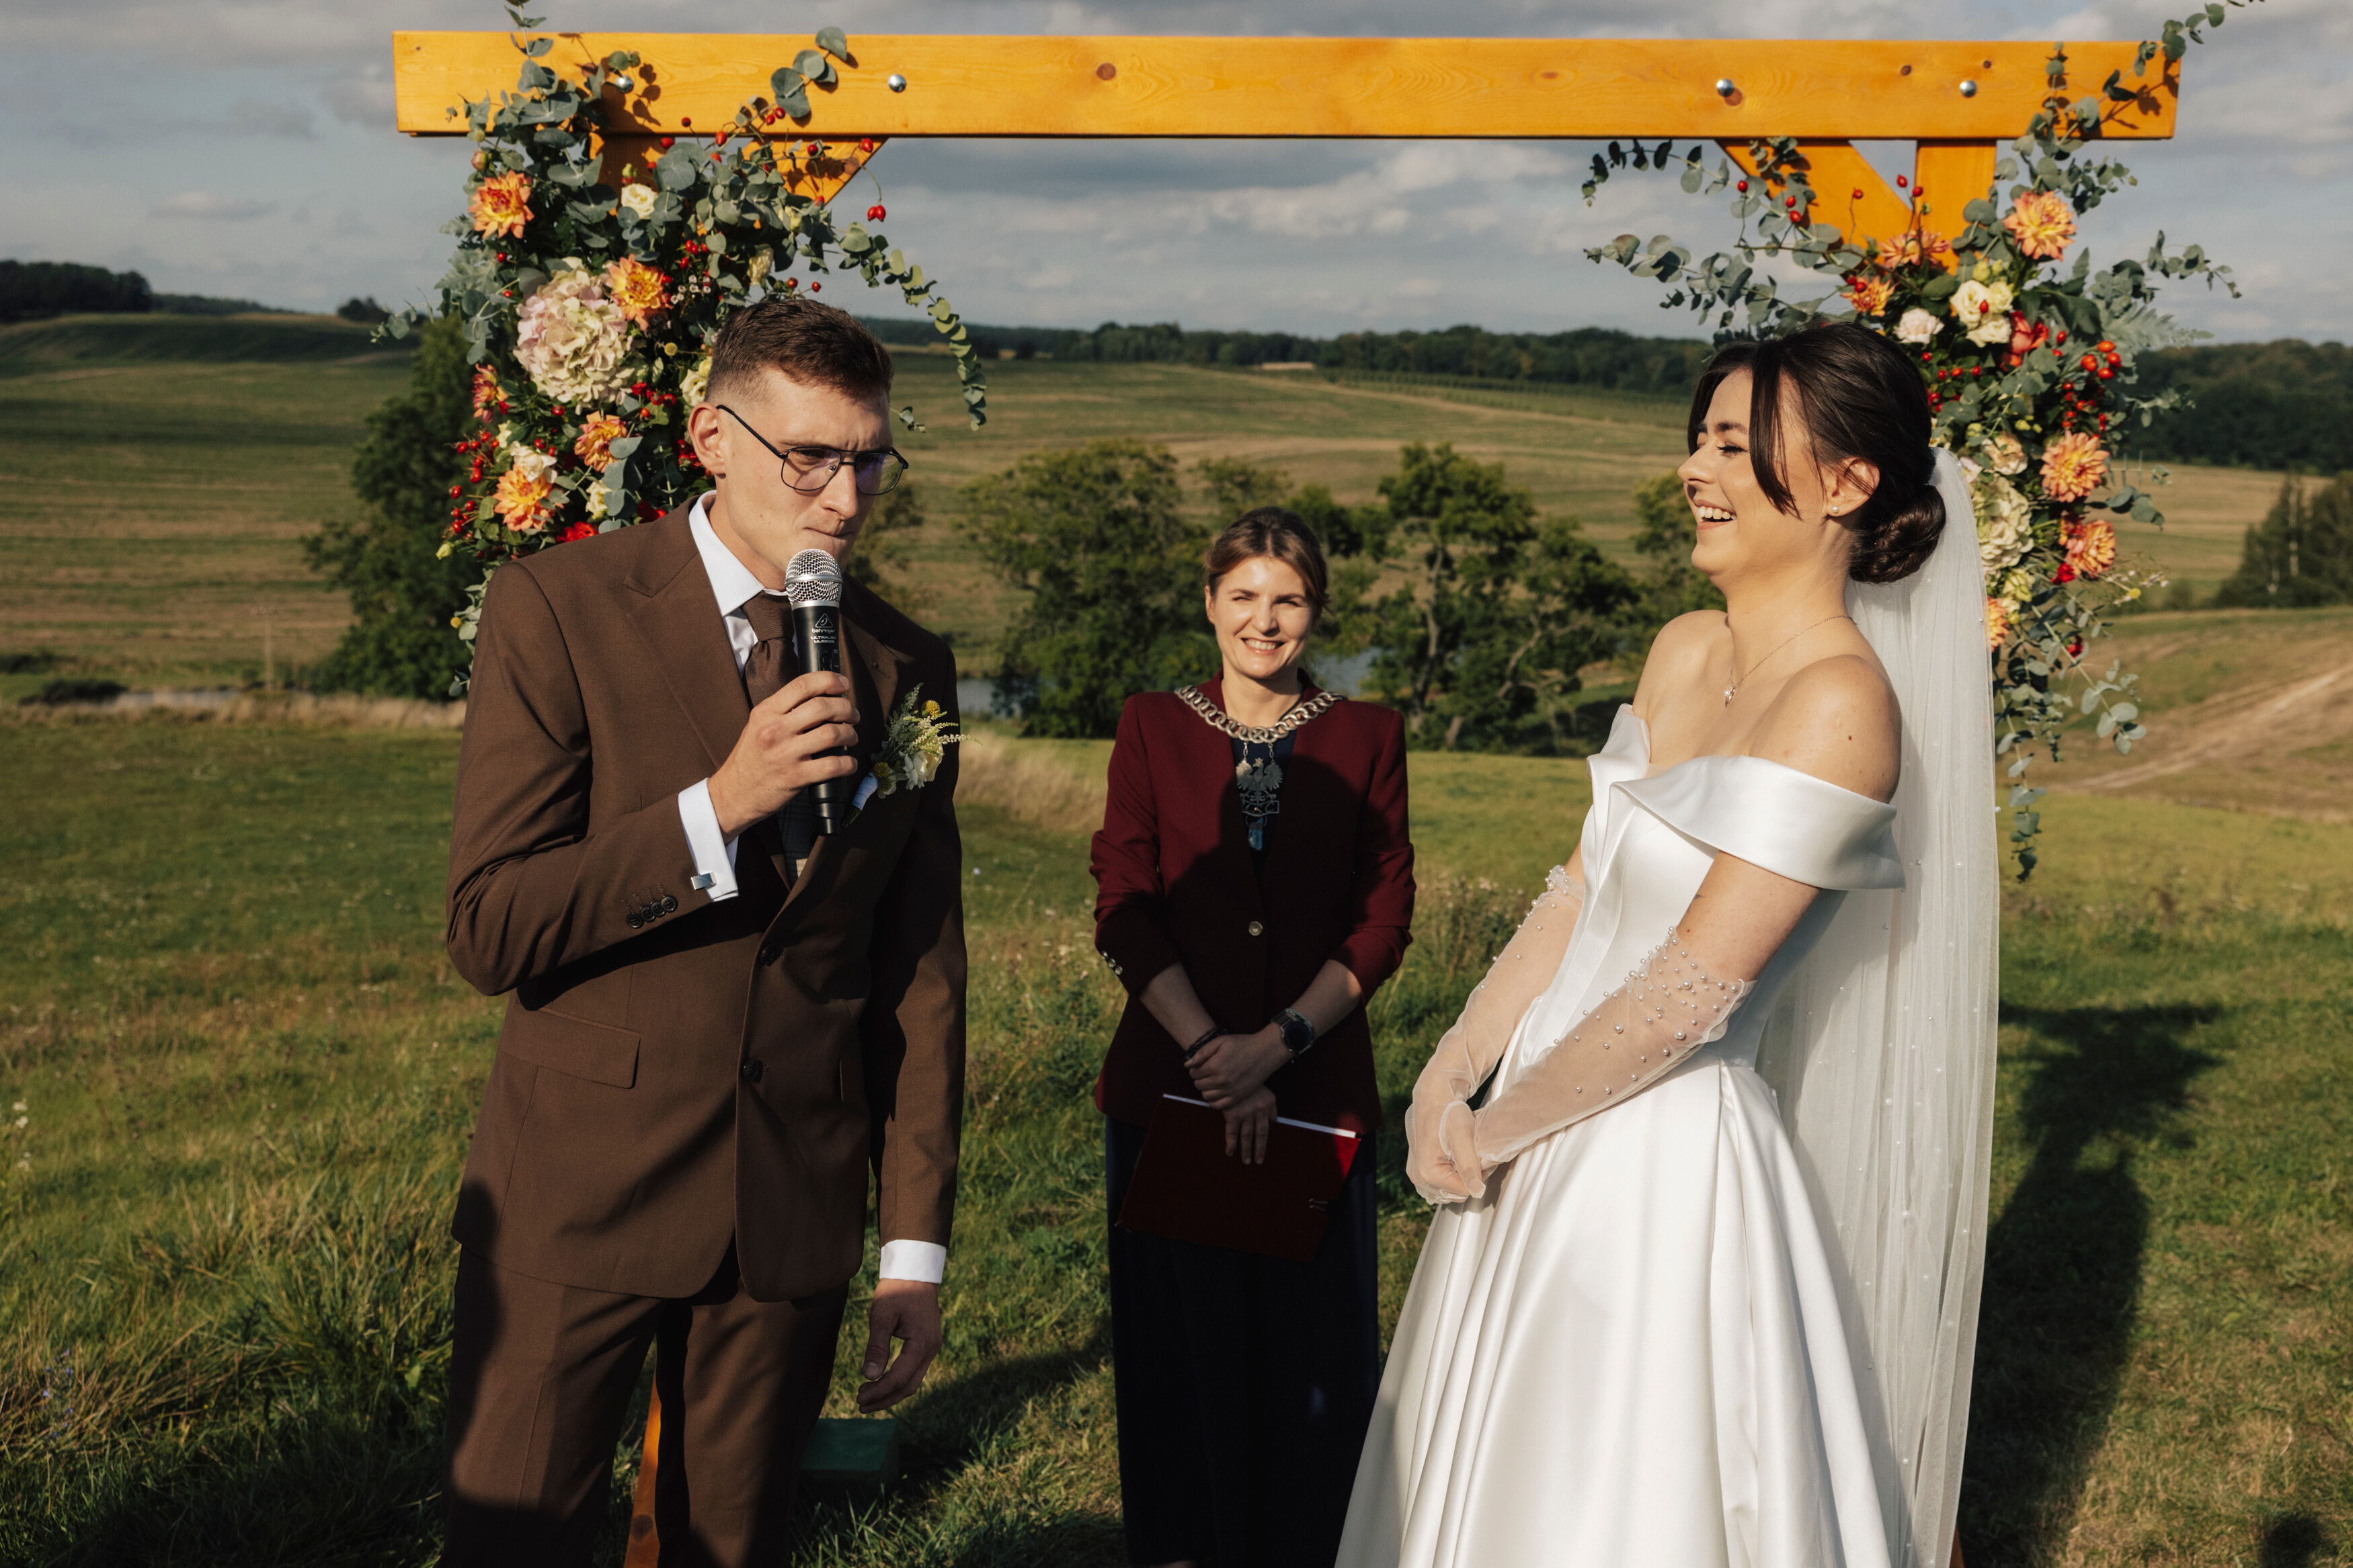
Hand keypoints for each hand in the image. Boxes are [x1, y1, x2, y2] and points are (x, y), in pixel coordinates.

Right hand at [707, 670, 859, 839]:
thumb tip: (819, 697)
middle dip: (846, 709)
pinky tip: (847, 763)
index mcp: (766, 712)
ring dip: (850, 734)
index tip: (843, 684)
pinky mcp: (796, 777)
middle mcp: (775, 730)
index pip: (803, 685)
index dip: (829, 680)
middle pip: (823, 707)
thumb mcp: (757, 725)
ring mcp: (786, 754)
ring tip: (851, 737)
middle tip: (852, 715)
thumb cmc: (750, 759)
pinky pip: (833, 766)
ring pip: (832, 734)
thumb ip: (783, 709)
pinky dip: (847, 763)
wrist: (734, 793)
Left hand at [856, 1278, 941, 1412]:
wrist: (916, 1270)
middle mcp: (931, 1349)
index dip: (879, 1392)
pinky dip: (897, 1381)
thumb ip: (877, 1347)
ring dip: (890, 1392)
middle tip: (860, 1405)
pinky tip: (880, 1381)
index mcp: (922, 1343)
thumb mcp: (882, 1315)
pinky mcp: (926, 1344)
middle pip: (909, 1386)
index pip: (899, 1378)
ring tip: (867, 1397)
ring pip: (912, 1381)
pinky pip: (913, 1370)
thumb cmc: (897, 1289)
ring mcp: (931, 1347)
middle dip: (885, 1399)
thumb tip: (870, 1377)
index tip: (858, 1397)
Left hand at [1187, 1027, 1289, 1108]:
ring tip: (1213, 1080)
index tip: (1202, 1064)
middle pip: (1198, 1085)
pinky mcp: (1237, 1097)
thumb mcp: (1220, 1042)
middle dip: (1199, 1078)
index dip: (1195, 1068)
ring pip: (1206, 1096)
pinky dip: (1214, 1100)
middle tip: (1207, 1072)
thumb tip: (1187, 1065)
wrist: (1265, 1053)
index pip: (1194, 1073)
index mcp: (1215, 1066)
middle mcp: (1221, 1081)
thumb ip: (1202, 1053)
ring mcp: (1230, 1091)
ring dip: (1206, 1089)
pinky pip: (1218, 1105)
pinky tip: (1218, 1091)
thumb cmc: (1243, 1044)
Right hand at [1222, 1086, 1276, 1164]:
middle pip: (1260, 1135)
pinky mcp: (1232, 1115)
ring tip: (1246, 1161)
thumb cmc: (1251, 1086)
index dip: (1267, 1141)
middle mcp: (1258, 1112)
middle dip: (1259, 1150)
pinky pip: (1231, 1133)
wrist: (1234, 1074)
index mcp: (1268, 1106)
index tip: (1266, 1152)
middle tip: (1258, 1162)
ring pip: (1246, 1137)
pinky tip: (1230, 1152)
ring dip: (1246, 1150)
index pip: (1269, 1128)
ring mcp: (1245, 1114)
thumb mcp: (1267, 1094)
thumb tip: (1275, 1124)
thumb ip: (1272, 1109)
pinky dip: (1231, 1144)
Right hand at [1405, 1099, 1483, 1205]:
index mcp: (1427, 1172)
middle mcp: (1418, 1177)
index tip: (1478, 1157)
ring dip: (1459, 1177)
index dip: (1477, 1176)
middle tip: (1470, 1155)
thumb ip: (1469, 1166)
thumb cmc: (1447, 1113)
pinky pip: (1441, 1184)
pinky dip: (1451, 1175)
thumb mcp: (1463, 1137)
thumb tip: (1477, 1191)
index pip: (1464, 1191)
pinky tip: (1453, 1159)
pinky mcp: (1419, 1171)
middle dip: (1467, 1178)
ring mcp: (1416, 1175)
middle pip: (1455, 1194)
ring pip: (1449, 1190)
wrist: (1434, 1099)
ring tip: (1461, 1155)